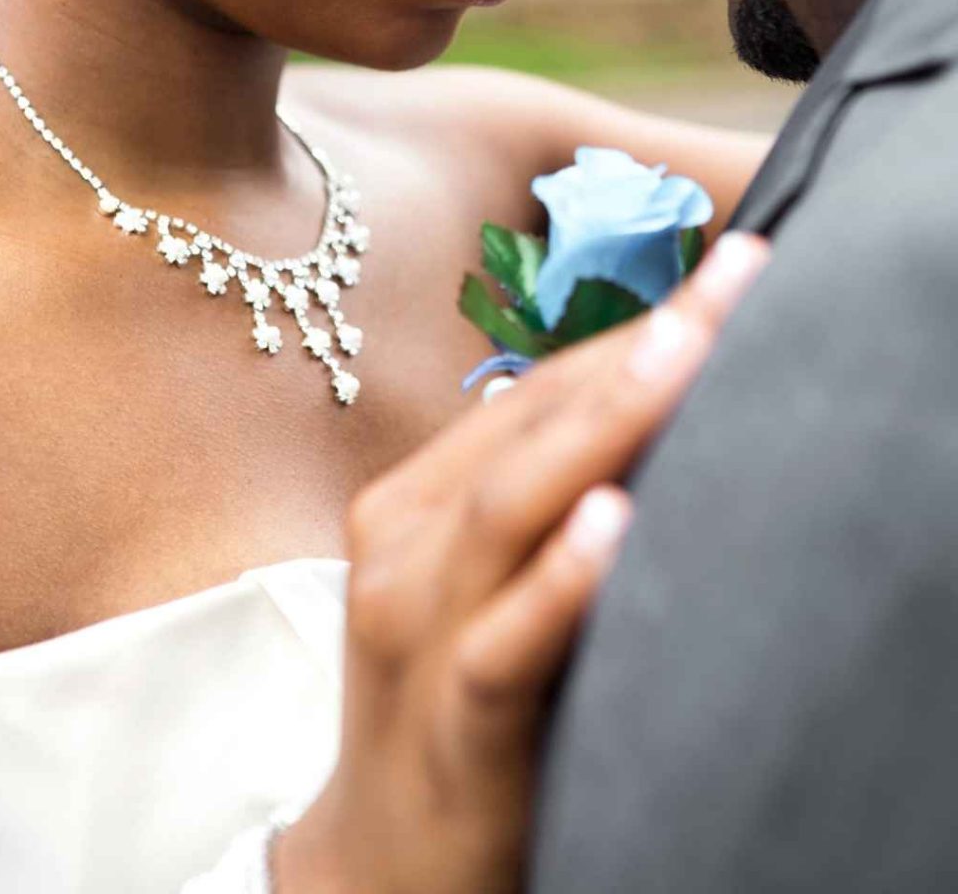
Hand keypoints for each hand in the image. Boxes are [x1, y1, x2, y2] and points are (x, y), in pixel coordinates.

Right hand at [278, 233, 771, 892]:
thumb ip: (531, 502)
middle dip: (635, 352)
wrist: (380, 857)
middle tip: (735, 280)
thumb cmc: (447, 698)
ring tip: (689, 353)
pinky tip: (613, 527)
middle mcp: (401, 550)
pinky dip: (558, 582)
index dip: (623, 335)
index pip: (524, 399)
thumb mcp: (476, 588)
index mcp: (408, 507)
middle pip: (523, 433)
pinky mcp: (449, 722)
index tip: (721, 281)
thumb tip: (644, 414)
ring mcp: (415, 631)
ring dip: (602, 427)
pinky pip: (503, 643)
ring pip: (508, 511)